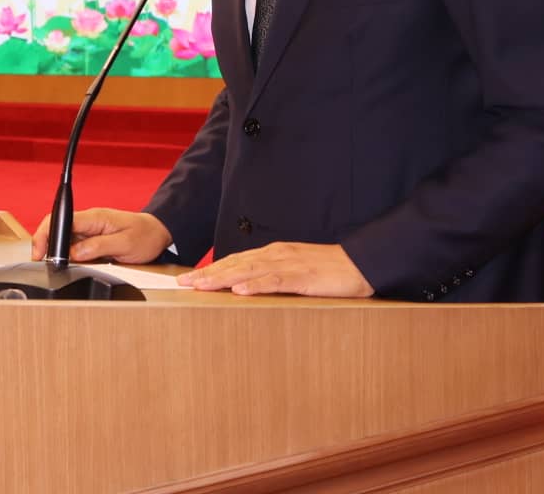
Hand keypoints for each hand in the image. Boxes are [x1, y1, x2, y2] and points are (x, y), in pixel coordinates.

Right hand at [29, 208, 171, 263]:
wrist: (158, 233)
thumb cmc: (145, 235)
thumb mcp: (125, 244)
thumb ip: (99, 247)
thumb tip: (75, 253)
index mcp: (94, 217)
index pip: (61, 221)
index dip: (46, 235)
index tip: (40, 252)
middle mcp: (89, 221)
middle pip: (57, 229)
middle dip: (46, 245)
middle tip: (43, 263)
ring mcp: (89, 230)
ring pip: (63, 238)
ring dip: (57, 252)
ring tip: (57, 266)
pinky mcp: (91, 238)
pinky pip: (73, 245)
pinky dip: (67, 255)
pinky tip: (68, 264)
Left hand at [178, 242, 373, 297]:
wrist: (360, 264)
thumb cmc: (329, 270)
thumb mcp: (296, 271)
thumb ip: (274, 277)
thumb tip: (249, 289)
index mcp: (274, 253)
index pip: (236, 261)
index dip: (211, 269)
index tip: (189, 278)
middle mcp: (277, 254)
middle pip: (235, 264)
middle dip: (207, 274)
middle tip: (183, 283)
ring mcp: (289, 264)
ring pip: (249, 270)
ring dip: (223, 278)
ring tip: (201, 286)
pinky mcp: (303, 276)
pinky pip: (276, 281)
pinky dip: (257, 284)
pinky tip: (240, 290)